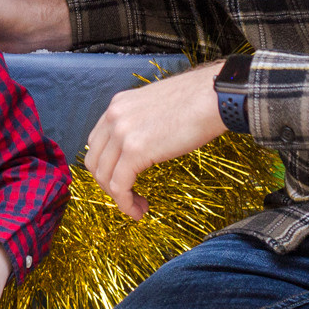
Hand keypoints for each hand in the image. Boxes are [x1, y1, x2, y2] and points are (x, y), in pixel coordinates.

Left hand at [83, 61, 226, 219]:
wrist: (214, 97)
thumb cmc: (198, 102)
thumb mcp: (157, 108)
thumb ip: (142, 124)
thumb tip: (144, 146)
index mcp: (118, 105)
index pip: (97, 142)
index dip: (106, 166)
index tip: (122, 180)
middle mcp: (114, 116)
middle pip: (95, 160)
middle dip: (108, 184)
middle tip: (128, 196)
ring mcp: (121, 132)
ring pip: (103, 176)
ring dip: (117, 197)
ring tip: (137, 207)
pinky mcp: (135, 150)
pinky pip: (119, 186)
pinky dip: (125, 204)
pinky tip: (139, 211)